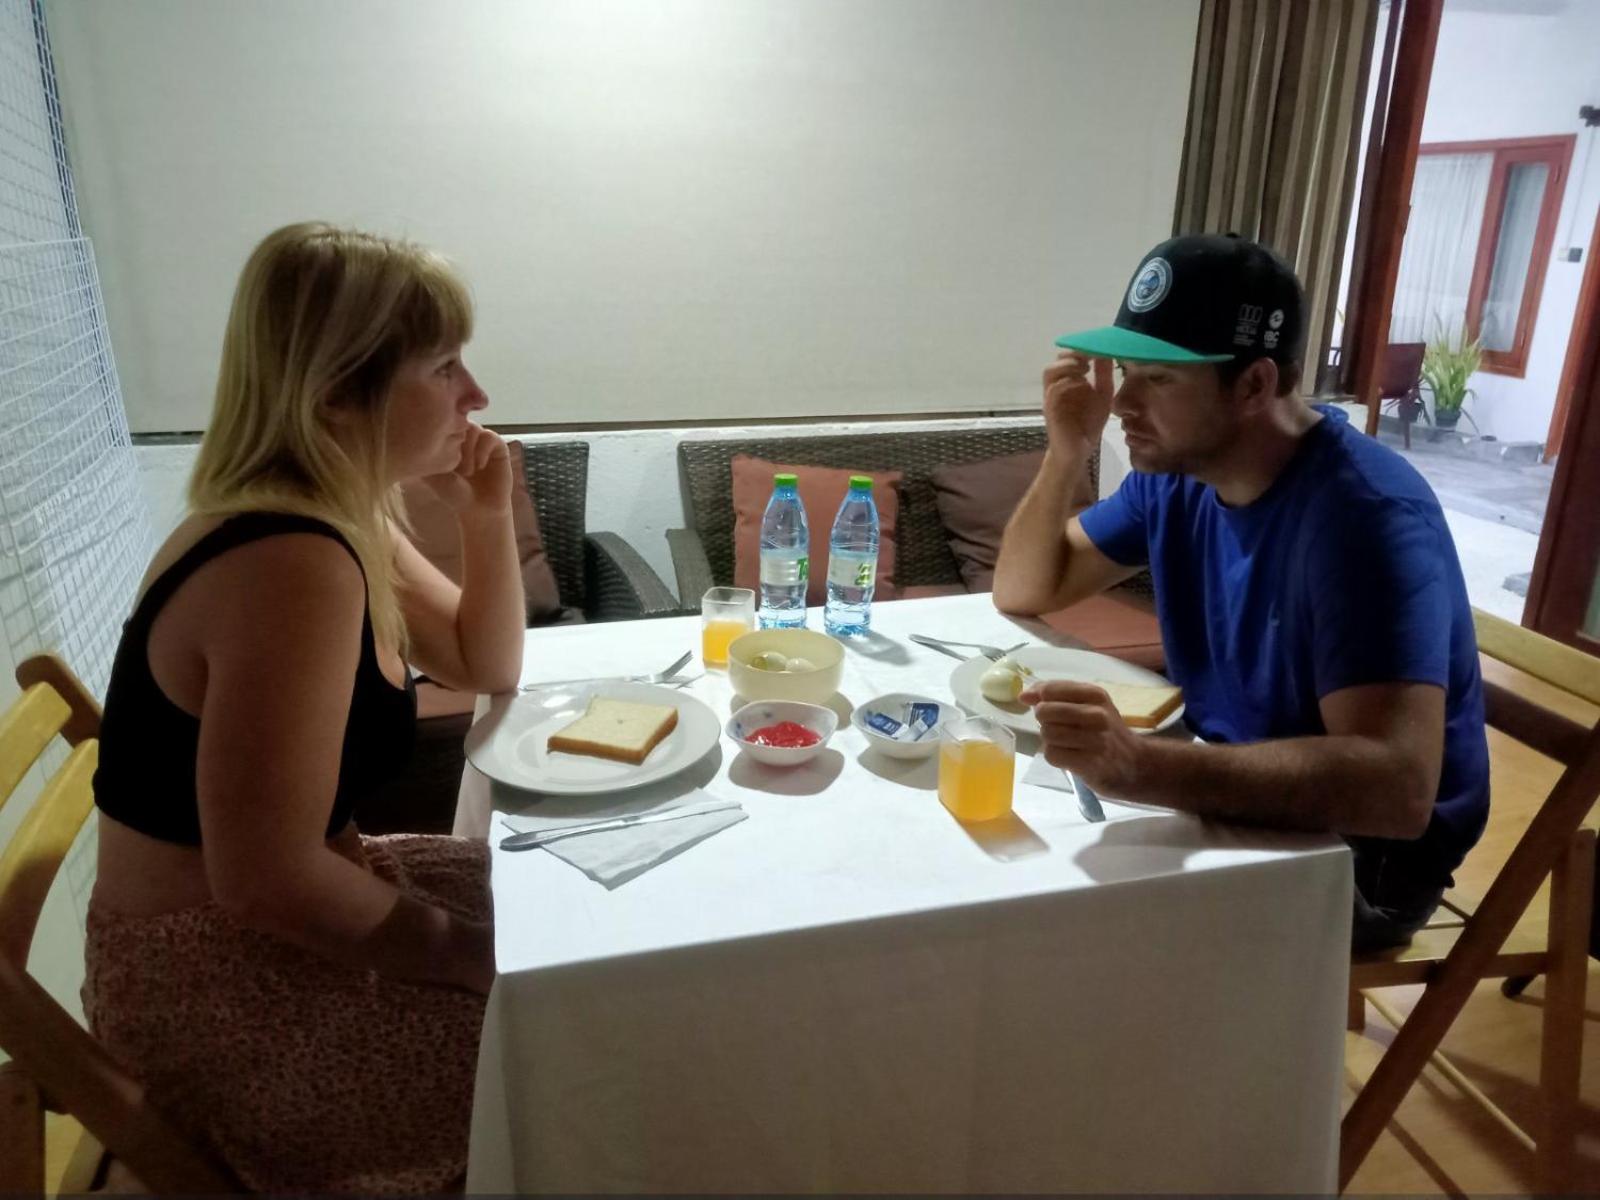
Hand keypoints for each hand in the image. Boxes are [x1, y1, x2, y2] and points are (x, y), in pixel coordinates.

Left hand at [420, 425, 512, 516]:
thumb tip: (416, 433)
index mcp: (447, 439)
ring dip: (467, 450)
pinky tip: (480, 466)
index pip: (440, 424)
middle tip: (455, 468)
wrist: (479, 509)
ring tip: (467, 471)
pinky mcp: (498, 446)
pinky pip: (489, 436)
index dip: (440, 438)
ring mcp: (481, 439)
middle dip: (454, 444)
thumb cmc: (454, 493)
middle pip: (456, 422)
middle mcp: (464, 436)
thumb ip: (427, 453)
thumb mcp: (433, 474)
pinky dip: (482, 451)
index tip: (440, 462)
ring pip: (472, 428)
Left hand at [1020, 678, 1142, 797]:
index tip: (1035, 703)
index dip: (1037, 696)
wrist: (1134, 763)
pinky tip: (1069, 756)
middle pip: (1045, 711)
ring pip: (1047, 734)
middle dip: (1044, 720)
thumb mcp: (1089, 704)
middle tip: (1057, 726)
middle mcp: (1098, 715)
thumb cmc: (1104, 730)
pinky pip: (1052, 754)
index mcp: (1096, 695)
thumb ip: (1057, 694)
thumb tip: (1024, 695)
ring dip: (1050, 740)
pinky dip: (1055, 756)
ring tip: (1065, 742)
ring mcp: (1095, 740)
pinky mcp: (1090, 763)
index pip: (1052, 689)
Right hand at [1042, 352, 1113, 457]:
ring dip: (1067, 366)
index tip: (1097, 346)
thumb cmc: (1088, 425)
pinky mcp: (1051, 410)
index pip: (1068, 358)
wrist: (1078, 451)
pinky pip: (1054, 390)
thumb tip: (1107, 352)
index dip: (1080, 349)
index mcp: (1069, 382)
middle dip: (1073, 354)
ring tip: (1085, 368)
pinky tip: (1082, 383)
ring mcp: (1052, 398)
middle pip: (1056, 361)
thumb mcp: (1102, 396)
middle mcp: (1057, 387)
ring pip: (1050, 372)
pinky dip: (1067, 382)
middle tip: (1090, 356)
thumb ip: (1104, 375)